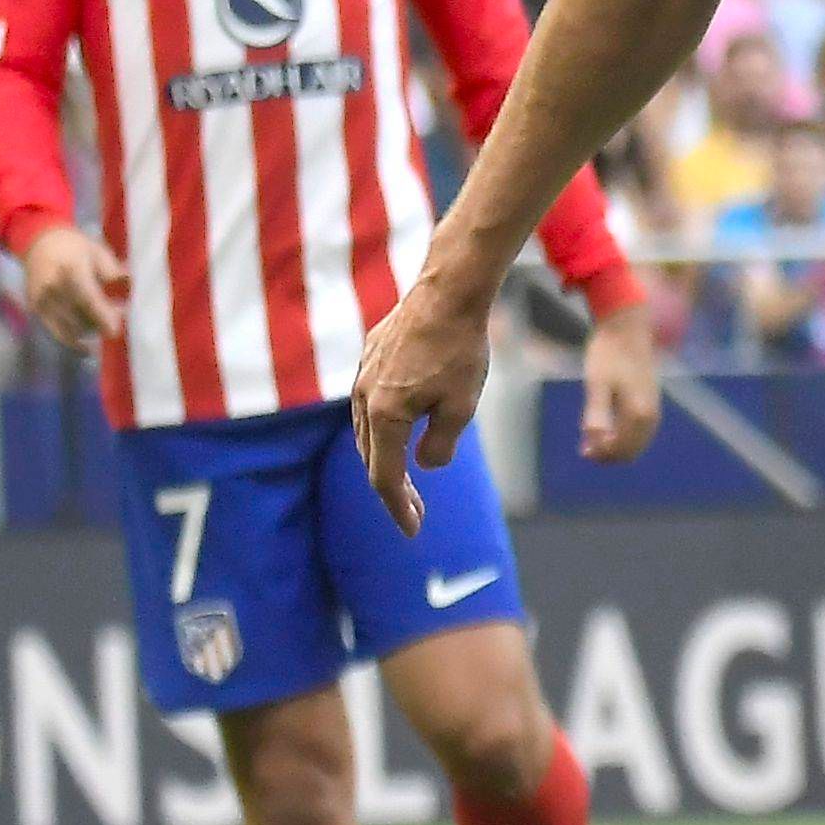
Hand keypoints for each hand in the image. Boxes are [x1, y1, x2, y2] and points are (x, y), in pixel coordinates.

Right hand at [16, 222, 124, 349]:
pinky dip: (72, 341)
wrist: (39, 242)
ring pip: (69, 327)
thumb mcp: (98, 252)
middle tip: (119, 317)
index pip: (87, 297)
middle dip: (101, 322)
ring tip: (105, 321)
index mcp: (70, 269)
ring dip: (90, 330)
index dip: (101, 315)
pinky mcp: (36, 310)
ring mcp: (41, 300)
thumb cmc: (75, 247)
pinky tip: (87, 348)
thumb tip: (130, 287)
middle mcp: (52, 287)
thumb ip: (113, 272)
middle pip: (79, 315)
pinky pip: (56, 332)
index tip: (115, 331)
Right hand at [351, 262, 498, 534]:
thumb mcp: (461, 406)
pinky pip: (371, 402)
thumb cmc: (460, 349)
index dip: (398, 508)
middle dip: (393, 489)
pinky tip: (402, 427)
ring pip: (368, 429)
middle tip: (415, 512)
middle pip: (372, 456)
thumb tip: (425, 465)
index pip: (385, 477)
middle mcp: (364, 398)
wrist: (448, 292)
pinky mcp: (371, 357)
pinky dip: (384, 426)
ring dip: (386, 457)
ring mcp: (364, 375)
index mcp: (384, 416)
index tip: (413, 531)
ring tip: (406, 477)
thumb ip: (440, 444)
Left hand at [576, 295, 662, 462]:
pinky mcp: (650, 401)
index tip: (583, 451)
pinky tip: (608, 428)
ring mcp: (653, 408)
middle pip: (632, 450)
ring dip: (617, 446)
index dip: (602, 454)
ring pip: (638, 442)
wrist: (626, 328)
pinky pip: (641, 431)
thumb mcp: (596, 385)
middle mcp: (651, 415)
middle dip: (610, 454)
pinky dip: (625, 436)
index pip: (622, 448)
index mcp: (638, 413)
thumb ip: (596, 415)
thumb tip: (593, 444)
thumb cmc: (608, 354)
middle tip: (585, 449)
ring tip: (594, 440)